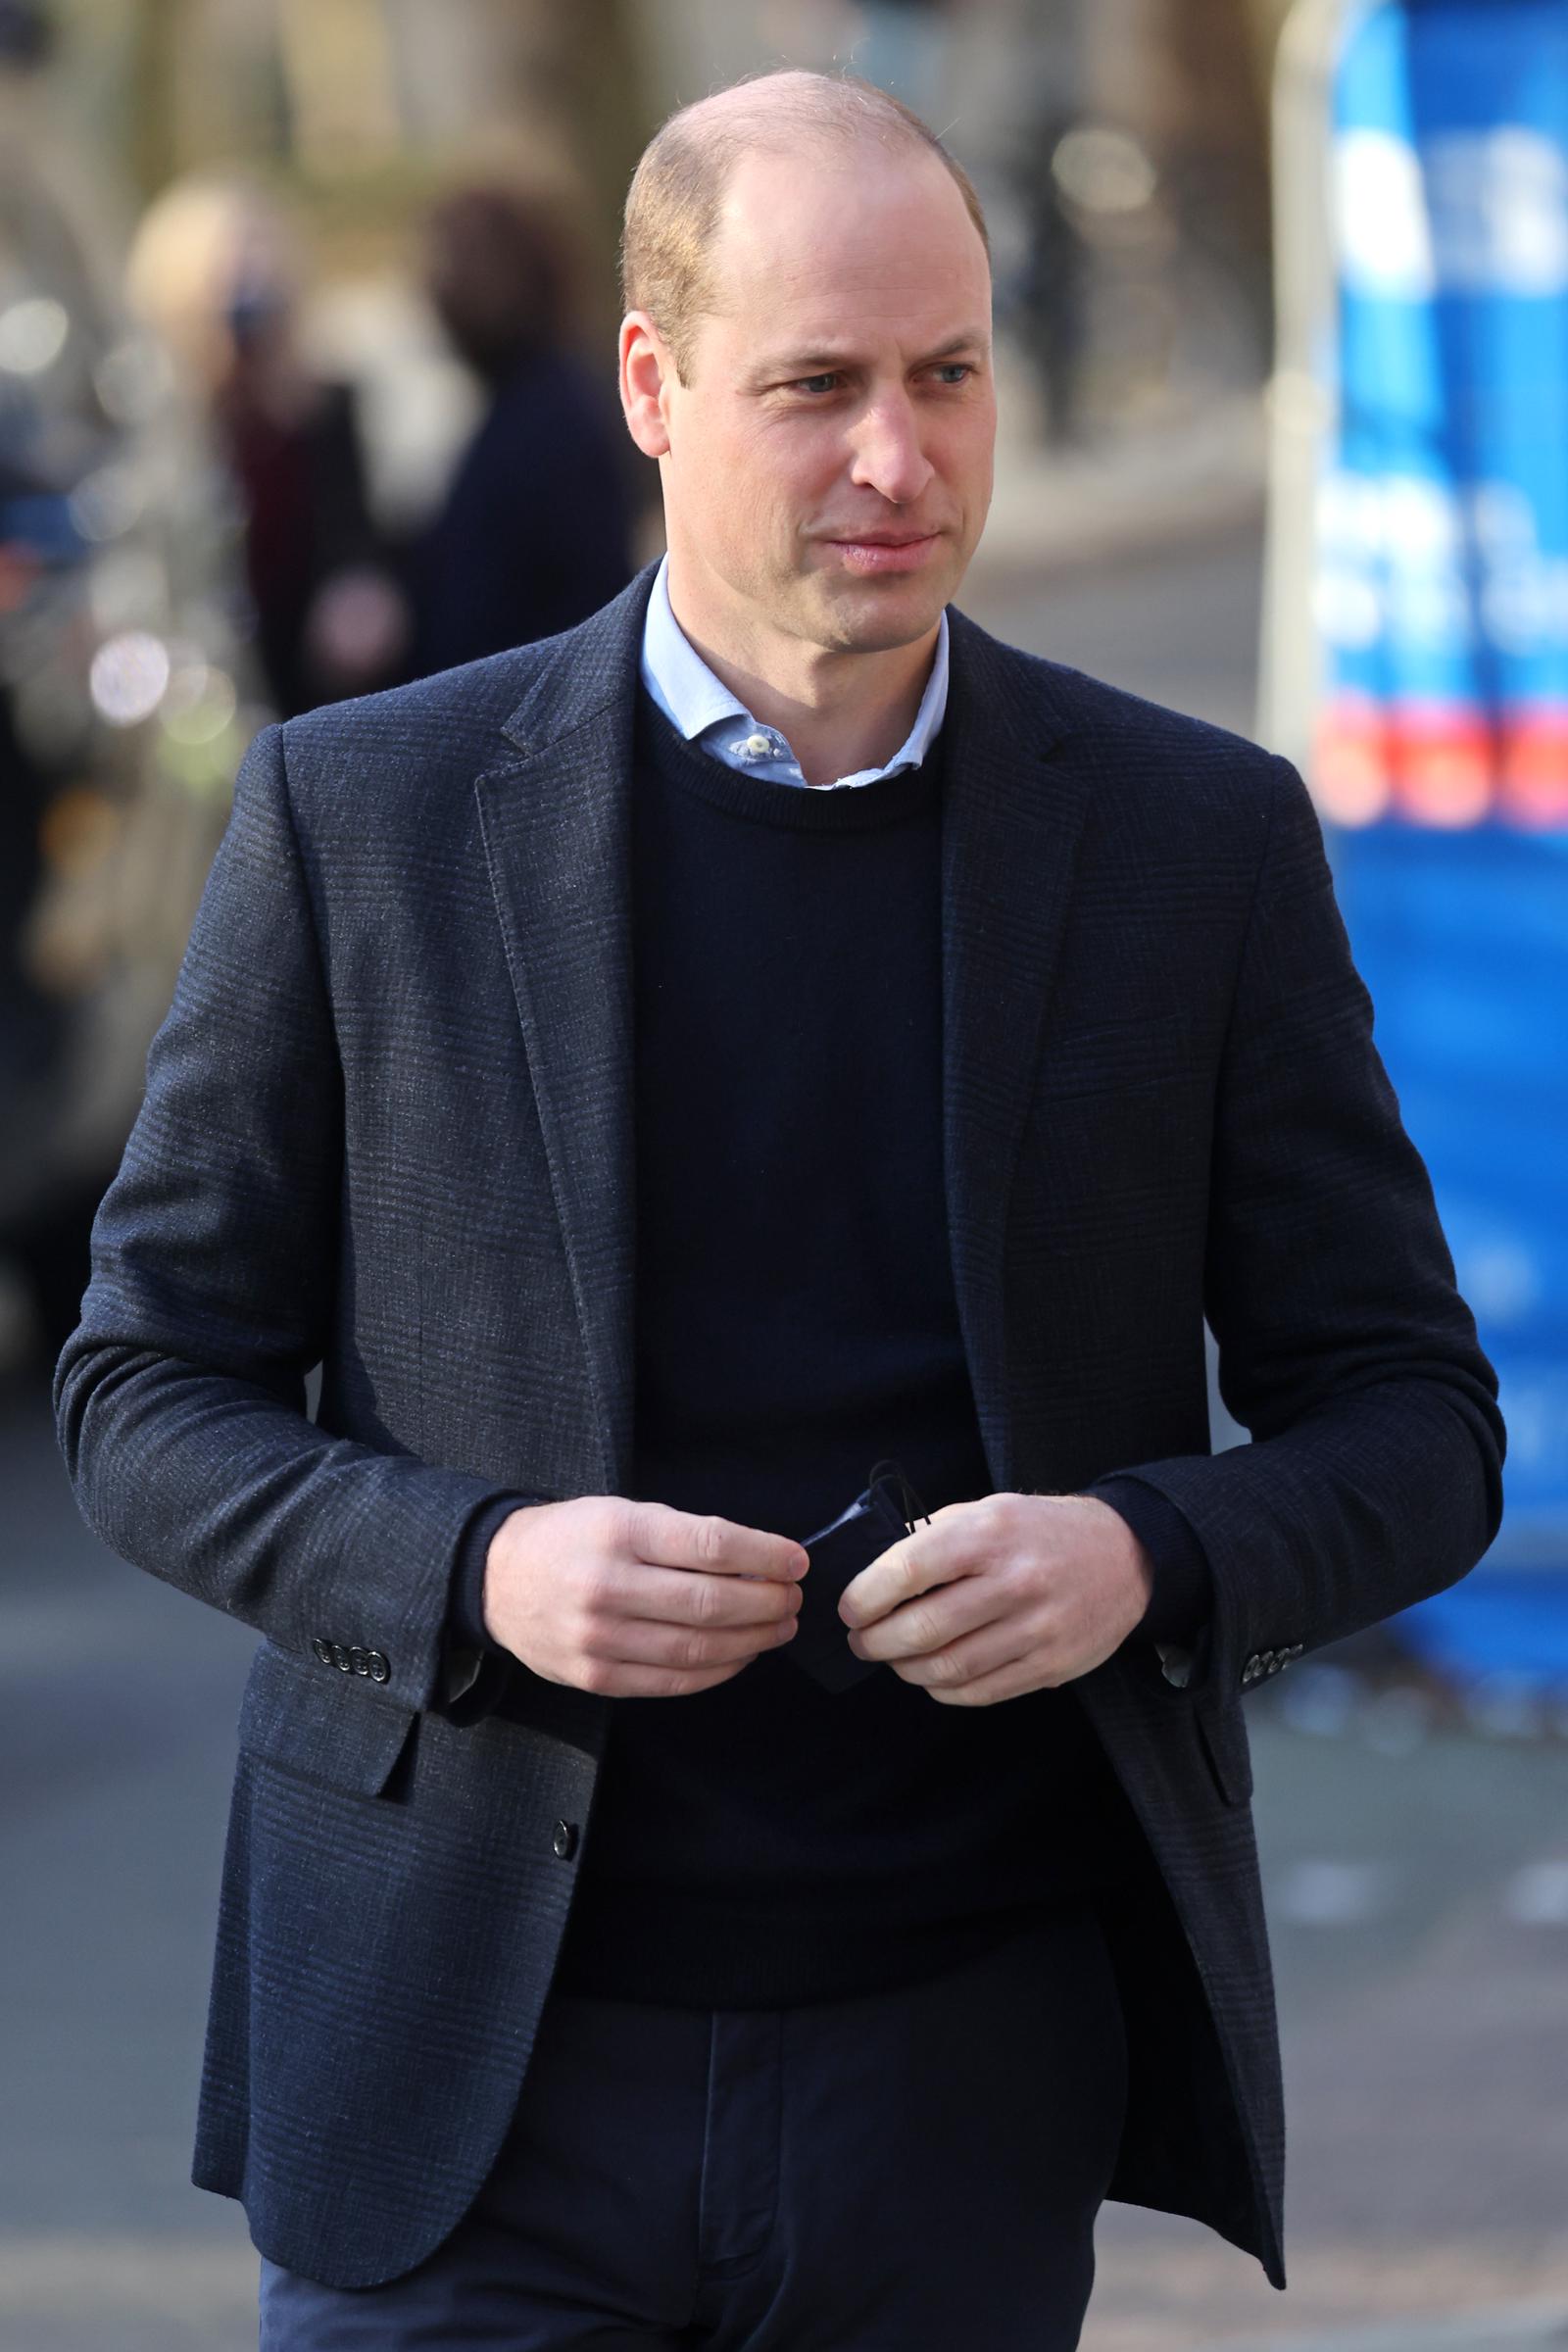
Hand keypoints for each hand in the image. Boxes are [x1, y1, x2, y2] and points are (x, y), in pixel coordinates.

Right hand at [482, 1497, 808, 1696]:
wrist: (497, 1579)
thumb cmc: (573, 1539)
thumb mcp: (622, 1512)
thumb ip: (683, 1535)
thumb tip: (760, 1559)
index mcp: (619, 1533)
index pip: (710, 1546)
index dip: (764, 1555)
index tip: (797, 1561)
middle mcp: (607, 1586)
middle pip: (709, 1602)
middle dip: (766, 1602)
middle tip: (794, 1599)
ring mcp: (599, 1638)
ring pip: (696, 1647)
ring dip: (752, 1641)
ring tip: (779, 1627)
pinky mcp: (596, 1677)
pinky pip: (672, 1681)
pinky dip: (718, 1671)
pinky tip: (741, 1655)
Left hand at [837, 1493, 1153, 1705]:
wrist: (1124, 1555)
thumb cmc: (1040, 1531)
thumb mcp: (987, 1510)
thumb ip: (934, 1537)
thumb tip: (875, 1573)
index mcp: (990, 1533)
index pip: (908, 1570)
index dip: (866, 1596)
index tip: (850, 1609)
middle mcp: (1015, 1581)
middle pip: (923, 1629)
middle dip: (876, 1642)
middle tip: (861, 1641)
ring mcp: (1038, 1629)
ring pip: (949, 1667)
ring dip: (906, 1669)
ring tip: (892, 1659)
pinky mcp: (1052, 1666)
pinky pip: (981, 1691)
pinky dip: (943, 1688)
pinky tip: (931, 1675)